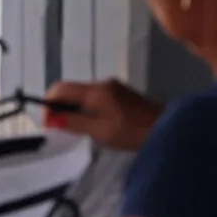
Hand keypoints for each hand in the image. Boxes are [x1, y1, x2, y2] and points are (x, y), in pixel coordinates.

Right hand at [43, 78, 163, 150]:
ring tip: (74, 129)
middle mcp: (102, 83)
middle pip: (70, 90)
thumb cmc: (133, 132)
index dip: (48, 105)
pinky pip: (94, 98)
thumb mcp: (100, 131)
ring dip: (72, 109)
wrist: (168, 129)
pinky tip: (90, 124)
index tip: (48, 124)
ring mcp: (112, 87)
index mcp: (96, 91)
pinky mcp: (120, 94)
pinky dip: (85, 109)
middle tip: (58, 129)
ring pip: (81, 94)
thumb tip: (52, 120)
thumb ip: (74, 123)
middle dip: (59, 107)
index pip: (60, 89)